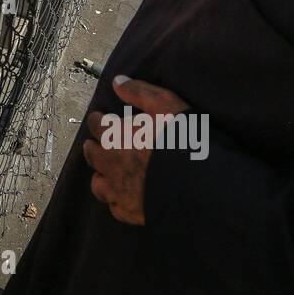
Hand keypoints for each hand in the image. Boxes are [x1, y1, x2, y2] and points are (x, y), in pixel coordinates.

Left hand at [81, 75, 189, 225]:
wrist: (201, 186)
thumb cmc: (184, 142)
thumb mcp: (165, 105)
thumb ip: (139, 92)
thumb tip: (118, 81)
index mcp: (116, 138)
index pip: (97, 126)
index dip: (97, 120)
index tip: (98, 118)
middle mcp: (112, 165)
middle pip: (92, 155)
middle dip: (93, 147)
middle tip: (95, 143)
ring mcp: (120, 192)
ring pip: (99, 185)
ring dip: (100, 175)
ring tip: (107, 171)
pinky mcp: (132, 213)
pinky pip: (115, 208)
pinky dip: (116, 201)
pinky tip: (123, 196)